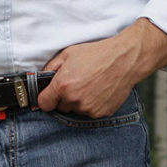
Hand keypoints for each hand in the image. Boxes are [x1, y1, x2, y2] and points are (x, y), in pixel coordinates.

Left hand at [36, 19, 166, 117]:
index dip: (46, 98)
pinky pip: (90, 112)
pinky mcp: (101, 113)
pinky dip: (92, 104)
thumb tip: (42, 78)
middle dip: (64, 98)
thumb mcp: (68, 53)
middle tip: (76, 83)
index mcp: (63, 85)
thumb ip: (51, 67)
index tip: (50, 94)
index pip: (44, 104)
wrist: (124, 60)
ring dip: (79, 102)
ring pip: (76, 110)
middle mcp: (74, 100)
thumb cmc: (96, 54)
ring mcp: (88, 108)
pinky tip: (99, 90)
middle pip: (61, 107)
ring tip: (90, 84)